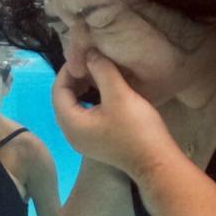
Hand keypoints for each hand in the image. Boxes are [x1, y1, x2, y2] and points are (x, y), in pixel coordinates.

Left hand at [51, 50, 174, 178]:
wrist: (156, 162)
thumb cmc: (137, 129)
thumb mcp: (119, 94)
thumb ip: (102, 71)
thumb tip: (90, 53)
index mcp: (70, 123)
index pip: (58, 90)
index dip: (68, 70)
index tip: (84, 55)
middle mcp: (70, 133)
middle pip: (63, 99)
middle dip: (75, 79)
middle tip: (92, 62)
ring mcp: (82, 139)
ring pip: (74, 107)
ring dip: (83, 89)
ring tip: (98, 73)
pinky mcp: (94, 141)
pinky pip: (83, 115)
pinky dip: (90, 100)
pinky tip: (105, 91)